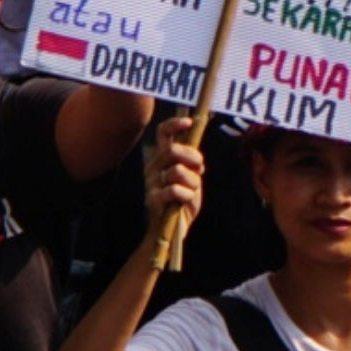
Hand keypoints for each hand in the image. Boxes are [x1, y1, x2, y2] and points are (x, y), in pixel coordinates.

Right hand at [146, 113, 204, 235]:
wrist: (172, 228)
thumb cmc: (184, 200)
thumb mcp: (191, 177)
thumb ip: (192, 163)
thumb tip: (197, 158)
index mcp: (162, 159)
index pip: (163, 133)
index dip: (175, 124)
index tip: (189, 122)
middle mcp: (153, 167)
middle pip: (173, 150)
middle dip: (193, 158)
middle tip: (199, 170)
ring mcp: (151, 182)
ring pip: (178, 171)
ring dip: (193, 182)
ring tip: (191, 191)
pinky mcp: (152, 198)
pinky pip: (175, 190)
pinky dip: (187, 195)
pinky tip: (185, 201)